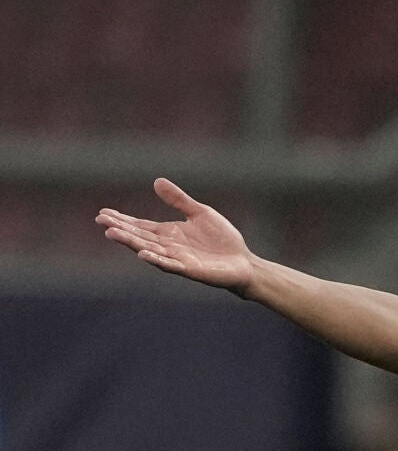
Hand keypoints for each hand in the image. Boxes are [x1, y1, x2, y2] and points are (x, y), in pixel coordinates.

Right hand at [97, 178, 257, 294]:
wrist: (243, 261)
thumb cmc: (222, 239)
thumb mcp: (200, 213)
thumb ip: (179, 200)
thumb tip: (156, 181)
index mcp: (168, 233)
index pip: (140, 226)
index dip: (122, 219)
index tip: (102, 212)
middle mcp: (168, 246)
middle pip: (139, 237)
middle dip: (120, 229)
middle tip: (100, 221)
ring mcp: (177, 259)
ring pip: (149, 249)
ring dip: (131, 243)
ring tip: (112, 234)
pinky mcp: (190, 270)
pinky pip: (170, 265)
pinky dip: (156, 259)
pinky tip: (143, 254)